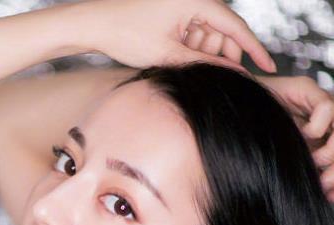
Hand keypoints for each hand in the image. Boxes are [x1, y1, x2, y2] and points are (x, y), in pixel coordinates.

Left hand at [76, 0, 275, 72]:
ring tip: (176, 63)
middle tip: (207, 76)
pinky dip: (189, 49)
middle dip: (220, 56)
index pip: (236, 27)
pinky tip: (172, 57)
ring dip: (200, 54)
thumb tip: (233, 74)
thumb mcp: (168, 55)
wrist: (96, 24)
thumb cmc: (127, 36)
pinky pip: (193, 33)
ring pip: (208, 35)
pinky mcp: (174, 12)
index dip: (254, 50)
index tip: (269, 68)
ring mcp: (184, 4)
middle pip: (223, 32)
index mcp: (197, 0)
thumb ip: (203, 64)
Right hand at [254, 75, 333, 201]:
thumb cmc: (246, 141)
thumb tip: (326, 197)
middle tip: (323, 181)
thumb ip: (300, 174)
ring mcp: (313, 104)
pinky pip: (326, 107)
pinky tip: (305, 134)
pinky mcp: (305, 89)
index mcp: (316, 139)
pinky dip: (319, 125)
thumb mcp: (280, 165)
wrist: (227, 118)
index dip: (333, 176)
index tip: (328, 195)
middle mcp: (320, 120)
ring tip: (314, 160)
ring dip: (331, 149)